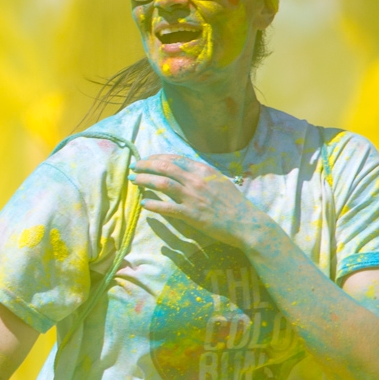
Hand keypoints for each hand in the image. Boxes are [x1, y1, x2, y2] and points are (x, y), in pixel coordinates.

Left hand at [130, 154, 271, 248]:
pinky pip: (167, 208)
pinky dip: (153, 205)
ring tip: (133, 180)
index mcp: (203, 170)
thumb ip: (200, 173)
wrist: (245, 222)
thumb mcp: (218, 180)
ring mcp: (193, 197)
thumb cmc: (233, 203)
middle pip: (165, 167)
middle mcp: (196, 180)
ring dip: (145, 180)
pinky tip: (144, 204)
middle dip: (146, 165)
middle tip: (134, 167)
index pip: (175, 158)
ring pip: (162, 184)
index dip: (157, 157)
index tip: (146, 159)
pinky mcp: (191, 214)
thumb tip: (183, 168)